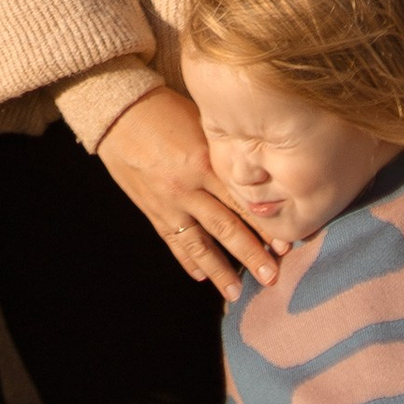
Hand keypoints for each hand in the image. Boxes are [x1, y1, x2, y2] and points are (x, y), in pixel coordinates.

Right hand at [95, 89, 279, 297]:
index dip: (264, 225)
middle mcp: (188, 187)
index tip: (285, 245)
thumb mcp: (202, 123)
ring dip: (220, 271)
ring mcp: (168, 202)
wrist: (117, 112)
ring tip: (236, 294)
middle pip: (225, 227)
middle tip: (272, 277)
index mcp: (204, 162)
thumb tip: (259, 171)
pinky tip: (200, 275)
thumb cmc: (165, 109)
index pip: (241, 201)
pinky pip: (173, 240)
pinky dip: (187, 259)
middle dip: (250, 255)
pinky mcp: (152, 209)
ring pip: (199, 243)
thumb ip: (226, 151)